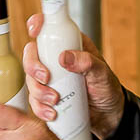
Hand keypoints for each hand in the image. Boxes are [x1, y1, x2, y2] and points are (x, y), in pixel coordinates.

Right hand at [22, 13, 125, 138]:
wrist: (108, 114)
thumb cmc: (107, 88)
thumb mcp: (102, 73)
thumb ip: (88, 62)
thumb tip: (65, 57)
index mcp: (70, 45)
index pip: (49, 29)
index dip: (37, 25)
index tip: (34, 31)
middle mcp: (56, 59)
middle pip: (31, 55)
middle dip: (33, 67)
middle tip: (46, 78)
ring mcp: (50, 79)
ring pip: (30, 79)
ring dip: (38, 91)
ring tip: (55, 100)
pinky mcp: (47, 96)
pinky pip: (34, 100)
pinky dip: (39, 107)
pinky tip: (52, 113)